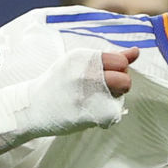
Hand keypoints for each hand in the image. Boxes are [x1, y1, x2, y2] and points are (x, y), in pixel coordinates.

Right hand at [0, 46, 138, 155]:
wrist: (31, 107)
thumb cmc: (57, 84)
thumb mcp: (78, 64)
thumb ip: (108, 58)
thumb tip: (136, 52)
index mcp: (84, 57)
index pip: (120, 61)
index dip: (118, 69)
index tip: (106, 75)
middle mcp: (87, 73)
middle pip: (125, 79)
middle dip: (121, 86)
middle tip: (105, 90)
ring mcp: (87, 94)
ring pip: (120, 96)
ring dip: (114, 99)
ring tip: (96, 100)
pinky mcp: (87, 113)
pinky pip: (112, 114)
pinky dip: (106, 115)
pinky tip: (90, 112)